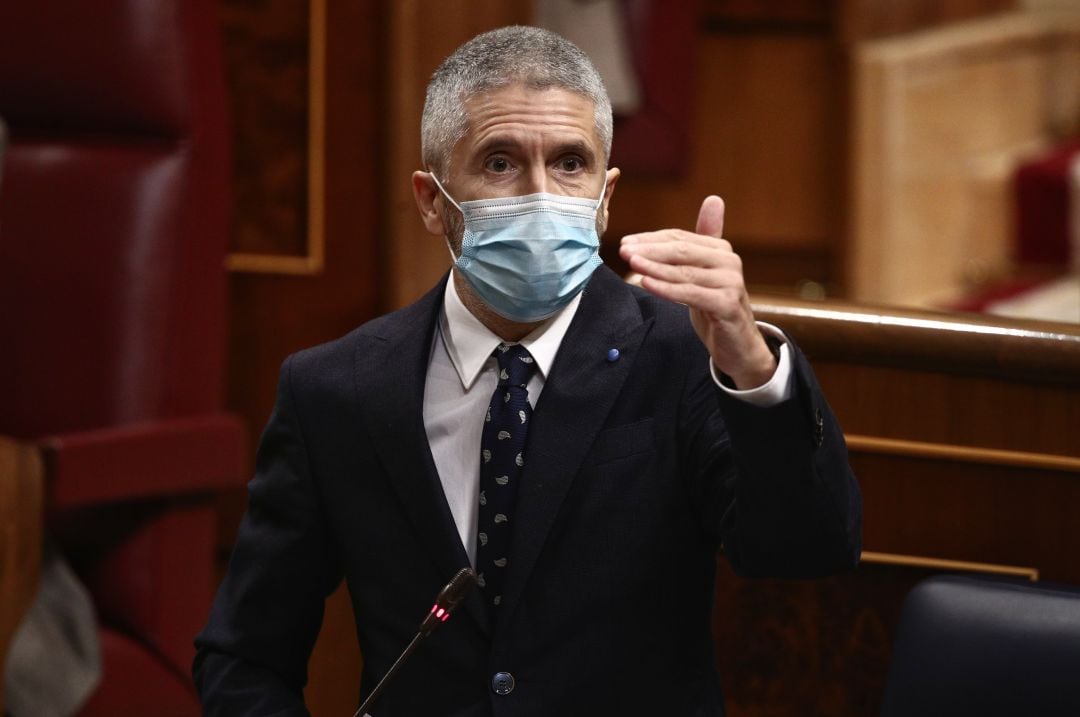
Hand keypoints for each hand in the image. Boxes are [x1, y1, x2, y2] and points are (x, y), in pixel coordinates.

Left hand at [618, 196, 776, 388]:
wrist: (738, 344)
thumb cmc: (715, 306)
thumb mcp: (705, 273)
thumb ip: (702, 241)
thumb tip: (714, 199)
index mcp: (721, 250)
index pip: (680, 238)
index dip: (651, 239)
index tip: (626, 242)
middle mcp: (729, 261)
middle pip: (681, 251)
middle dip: (649, 250)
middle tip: (623, 250)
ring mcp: (730, 283)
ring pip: (683, 272)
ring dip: (653, 267)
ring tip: (631, 262)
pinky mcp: (727, 304)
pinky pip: (690, 293)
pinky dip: (666, 288)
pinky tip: (646, 282)